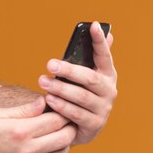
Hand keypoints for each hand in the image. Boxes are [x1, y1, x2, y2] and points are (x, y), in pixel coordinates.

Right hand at [0, 97, 76, 152]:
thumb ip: (23, 110)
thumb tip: (44, 102)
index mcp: (20, 131)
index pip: (56, 120)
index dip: (63, 111)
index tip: (61, 106)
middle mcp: (27, 149)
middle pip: (65, 137)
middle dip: (70, 126)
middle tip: (66, 119)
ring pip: (62, 152)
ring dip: (65, 141)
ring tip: (58, 131)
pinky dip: (52, 152)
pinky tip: (46, 143)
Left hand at [38, 21, 117, 144]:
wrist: (77, 126)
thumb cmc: (78, 93)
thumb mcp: (81, 75)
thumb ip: (89, 56)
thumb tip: (100, 27)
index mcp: (107, 75)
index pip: (105, 55)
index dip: (100, 41)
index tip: (94, 26)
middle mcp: (109, 91)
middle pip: (89, 78)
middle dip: (68, 70)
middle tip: (49, 65)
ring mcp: (104, 109)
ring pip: (81, 97)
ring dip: (61, 89)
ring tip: (43, 82)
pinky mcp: (94, 125)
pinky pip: (76, 114)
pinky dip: (62, 106)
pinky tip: (48, 100)